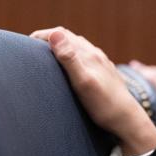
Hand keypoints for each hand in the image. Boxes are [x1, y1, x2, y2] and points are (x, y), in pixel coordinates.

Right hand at [30, 27, 155, 155]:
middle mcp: (97, 55)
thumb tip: (55, 33)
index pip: (62, 34)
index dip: (43, 35)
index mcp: (89, 54)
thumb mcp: (83, 82)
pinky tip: (71, 70)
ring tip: (48, 58)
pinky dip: (73, 57)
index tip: (27, 43)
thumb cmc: (104, 106)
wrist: (128, 122)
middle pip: (70, 38)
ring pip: (79, 48)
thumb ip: (69, 57)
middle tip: (33, 49)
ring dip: (62, 47)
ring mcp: (102, 65)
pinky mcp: (106, 74)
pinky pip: (87, 59)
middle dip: (50, 40)